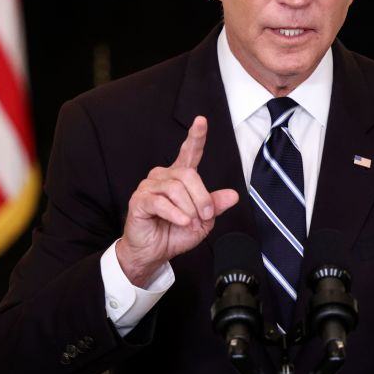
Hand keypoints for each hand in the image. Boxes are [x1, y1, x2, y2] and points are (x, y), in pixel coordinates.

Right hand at [116, 116, 238, 286]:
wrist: (154, 253)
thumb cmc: (175, 233)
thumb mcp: (203, 221)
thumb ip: (215, 206)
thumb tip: (233, 195)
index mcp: (180, 177)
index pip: (189, 152)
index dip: (196, 136)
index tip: (201, 121)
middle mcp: (164, 176)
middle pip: (189, 175)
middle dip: (201, 198)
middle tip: (204, 217)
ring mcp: (149, 186)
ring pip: (176, 188)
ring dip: (189, 209)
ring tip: (190, 223)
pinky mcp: (140, 200)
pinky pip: (161, 201)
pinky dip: (175, 214)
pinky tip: (182, 222)